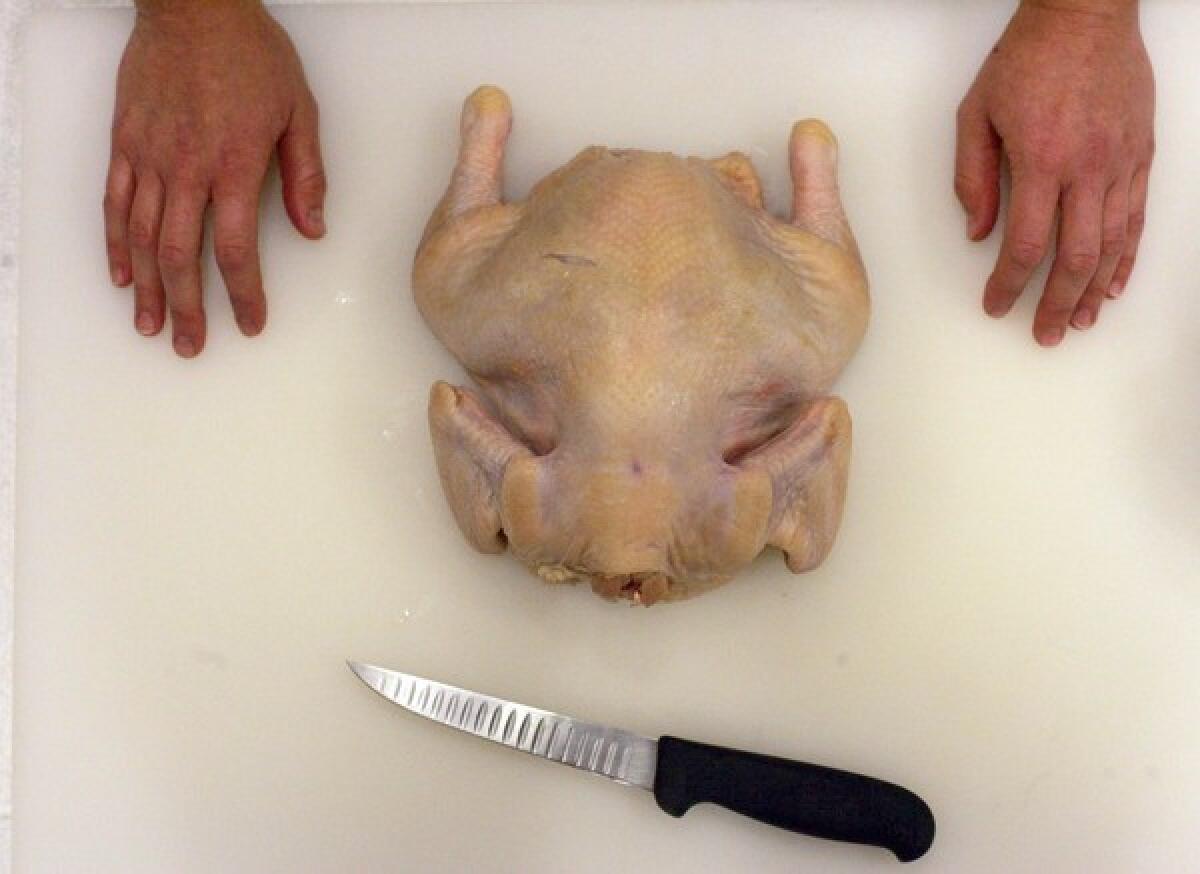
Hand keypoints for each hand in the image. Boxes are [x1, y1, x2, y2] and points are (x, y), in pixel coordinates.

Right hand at [104, 1, 325, 356]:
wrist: (193, 5)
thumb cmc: (251, 55)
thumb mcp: (299, 111)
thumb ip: (305, 175)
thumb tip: (313, 228)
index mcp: (234, 165)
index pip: (236, 248)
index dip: (243, 293)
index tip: (250, 322)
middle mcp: (186, 168)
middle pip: (181, 255)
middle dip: (189, 307)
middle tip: (191, 346)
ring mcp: (149, 156)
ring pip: (141, 237)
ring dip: (148, 288)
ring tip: (151, 326)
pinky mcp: (124, 142)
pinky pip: (114, 202)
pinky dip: (116, 243)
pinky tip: (123, 275)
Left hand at [954, 0, 1153, 345]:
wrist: (1085, 15)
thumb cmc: (1026, 60)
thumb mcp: (976, 115)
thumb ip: (973, 178)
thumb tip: (978, 232)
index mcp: (1040, 160)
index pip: (1026, 244)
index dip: (1009, 284)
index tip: (996, 305)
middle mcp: (1087, 168)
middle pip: (1075, 257)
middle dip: (1057, 304)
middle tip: (1045, 334)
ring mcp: (1120, 163)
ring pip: (1112, 244)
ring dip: (1095, 290)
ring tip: (1081, 321)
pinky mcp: (1141, 154)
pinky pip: (1137, 218)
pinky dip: (1127, 257)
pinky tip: (1114, 284)